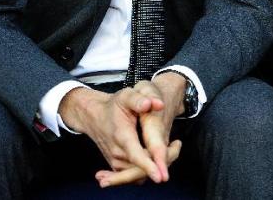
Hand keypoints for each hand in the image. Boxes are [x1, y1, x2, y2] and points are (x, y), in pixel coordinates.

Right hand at [96, 73, 187, 187]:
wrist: (95, 117)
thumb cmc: (113, 106)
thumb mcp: (126, 96)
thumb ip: (139, 99)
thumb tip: (155, 104)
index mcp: (122, 136)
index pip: (136, 155)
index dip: (148, 166)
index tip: (160, 176)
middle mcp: (117, 153)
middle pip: (142, 168)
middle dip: (162, 162)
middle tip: (177, 145)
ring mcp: (116, 162)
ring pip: (140, 174)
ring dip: (158, 165)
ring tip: (173, 147)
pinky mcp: (118, 167)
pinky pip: (135, 175)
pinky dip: (149, 169)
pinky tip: (160, 156)